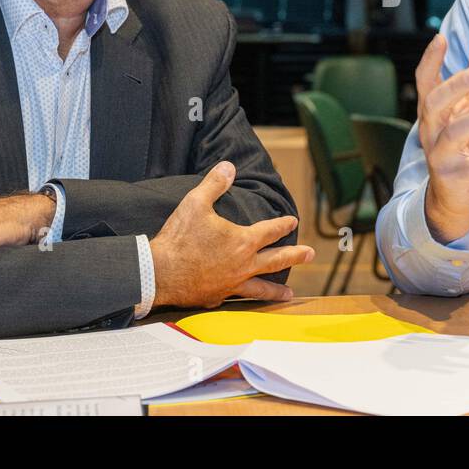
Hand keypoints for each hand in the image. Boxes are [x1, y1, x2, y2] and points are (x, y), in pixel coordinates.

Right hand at [149, 161, 314, 307]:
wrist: (158, 273)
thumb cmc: (178, 238)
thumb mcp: (196, 203)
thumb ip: (215, 184)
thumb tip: (229, 166)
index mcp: (242, 241)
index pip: (270, 231)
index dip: (283, 225)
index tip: (293, 221)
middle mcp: (243, 265)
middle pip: (276, 260)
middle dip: (295, 256)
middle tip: (310, 254)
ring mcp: (231, 284)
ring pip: (261, 288)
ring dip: (277, 291)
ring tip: (290, 294)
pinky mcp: (217, 297)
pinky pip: (237, 299)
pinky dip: (246, 300)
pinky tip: (247, 301)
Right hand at [416, 32, 468, 243]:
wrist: (451, 196)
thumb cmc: (463, 143)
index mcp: (432, 112)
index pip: (424, 82)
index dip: (429, 61)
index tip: (439, 38)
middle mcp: (431, 131)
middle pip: (434, 104)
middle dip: (454, 87)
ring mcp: (441, 156)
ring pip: (455, 134)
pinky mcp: (458, 177)